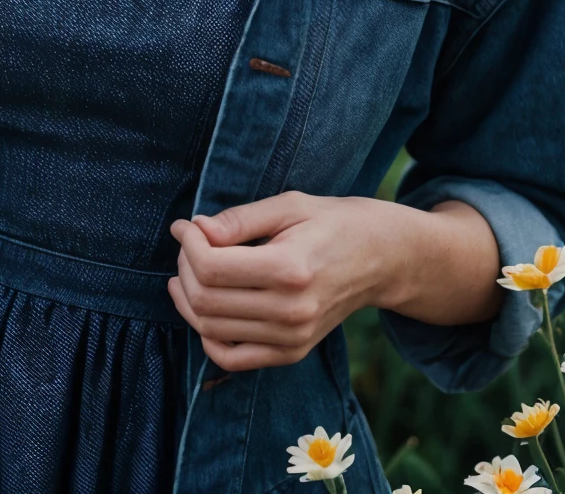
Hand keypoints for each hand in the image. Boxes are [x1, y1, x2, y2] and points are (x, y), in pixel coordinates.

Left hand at [168, 190, 391, 371]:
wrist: (380, 258)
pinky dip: (208, 337)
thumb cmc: (332, 222)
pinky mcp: (292, 352)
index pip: (213, 268)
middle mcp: (291, 310)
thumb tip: (196, 229)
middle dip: (184, 267)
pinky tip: (203, 308)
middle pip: (207, 299)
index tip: (184, 226)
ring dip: (188, 298)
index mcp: (291, 268)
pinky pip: (233, 359)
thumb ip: (240, 219)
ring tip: (188, 270)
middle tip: (188, 244)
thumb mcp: (289, 205)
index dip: (188, 245)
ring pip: (212, 329)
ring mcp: (292, 338)